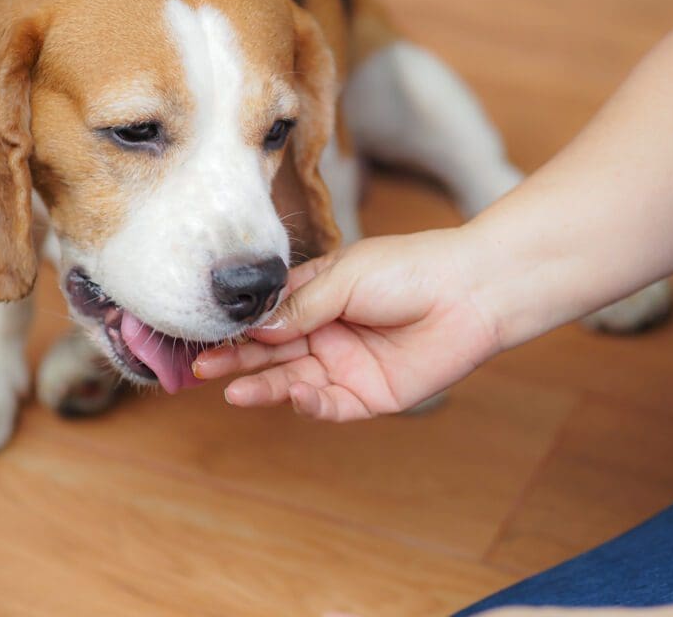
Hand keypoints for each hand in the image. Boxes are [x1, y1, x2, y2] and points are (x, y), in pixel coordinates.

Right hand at [192, 228, 501, 420]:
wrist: (469, 291)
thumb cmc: (410, 268)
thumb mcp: (346, 276)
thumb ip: (301, 304)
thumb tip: (256, 327)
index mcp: (319, 296)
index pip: (268, 315)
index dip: (240, 326)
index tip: (208, 333)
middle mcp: (327, 332)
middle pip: (273, 352)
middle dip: (238, 360)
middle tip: (203, 368)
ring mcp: (346, 364)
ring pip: (292, 380)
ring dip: (263, 386)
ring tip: (231, 391)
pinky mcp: (369, 394)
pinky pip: (329, 404)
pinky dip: (308, 402)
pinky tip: (292, 392)